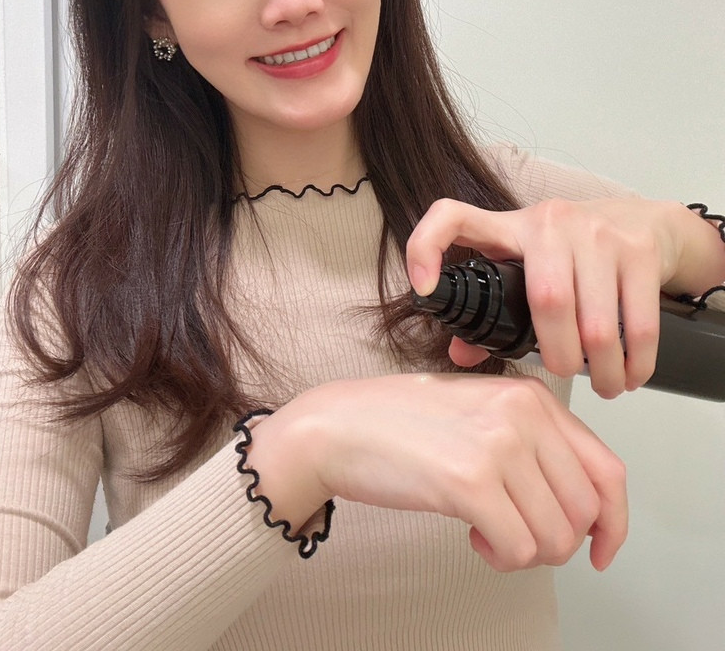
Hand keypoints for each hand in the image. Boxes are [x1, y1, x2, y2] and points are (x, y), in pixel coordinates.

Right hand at [246, 372, 627, 571]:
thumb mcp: (483, 414)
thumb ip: (535, 445)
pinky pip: (519, 550)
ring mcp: (499, 445)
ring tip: (487, 531)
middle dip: (555, 542)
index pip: (607, 470)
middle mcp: (523, 414)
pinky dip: (500, 558)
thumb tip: (583, 507)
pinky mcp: (470, 481)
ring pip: (555, 538)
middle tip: (515, 535)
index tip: (601, 548)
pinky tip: (472, 536)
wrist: (340, 426)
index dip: (613, 522)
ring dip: (524, 551)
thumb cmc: (402, 422)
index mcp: (532, 396)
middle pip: (585, 513)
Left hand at [406, 196, 724, 397]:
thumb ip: (491, 309)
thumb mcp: (527, 266)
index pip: (452, 217)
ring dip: (601, 368)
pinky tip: (631, 375)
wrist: (643, 222)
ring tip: (605, 384)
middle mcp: (549, 223)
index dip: (426, 246)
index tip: (423, 287)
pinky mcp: (638, 249)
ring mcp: (597, 232)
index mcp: (507, 227)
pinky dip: (636, 361)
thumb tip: (460, 353)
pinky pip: (638, 322)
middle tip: (563, 373)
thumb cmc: (574, 253)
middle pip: (547, 300)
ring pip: (595, 322)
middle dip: (558, 354)